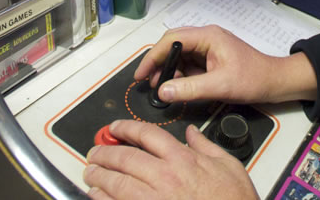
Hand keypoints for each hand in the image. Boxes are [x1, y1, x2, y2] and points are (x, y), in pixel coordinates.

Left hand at [83, 120, 257, 199]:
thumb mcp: (228, 165)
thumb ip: (206, 146)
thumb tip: (192, 134)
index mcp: (183, 159)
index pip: (147, 135)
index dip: (126, 128)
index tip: (115, 128)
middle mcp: (165, 177)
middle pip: (124, 157)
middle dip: (105, 152)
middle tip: (95, 152)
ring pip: (116, 182)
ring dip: (99, 176)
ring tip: (91, 173)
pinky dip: (102, 199)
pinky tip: (97, 196)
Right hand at [134, 25, 317, 105]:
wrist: (275, 82)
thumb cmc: (253, 79)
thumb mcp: (220, 85)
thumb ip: (190, 88)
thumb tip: (162, 90)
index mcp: (208, 36)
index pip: (172, 40)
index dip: (153, 56)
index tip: (141, 75)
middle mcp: (206, 38)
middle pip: (172, 45)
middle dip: (158, 63)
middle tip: (148, 83)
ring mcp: (209, 48)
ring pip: (179, 55)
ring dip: (169, 71)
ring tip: (163, 89)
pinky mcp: (211, 59)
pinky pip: (189, 64)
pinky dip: (180, 75)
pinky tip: (178, 88)